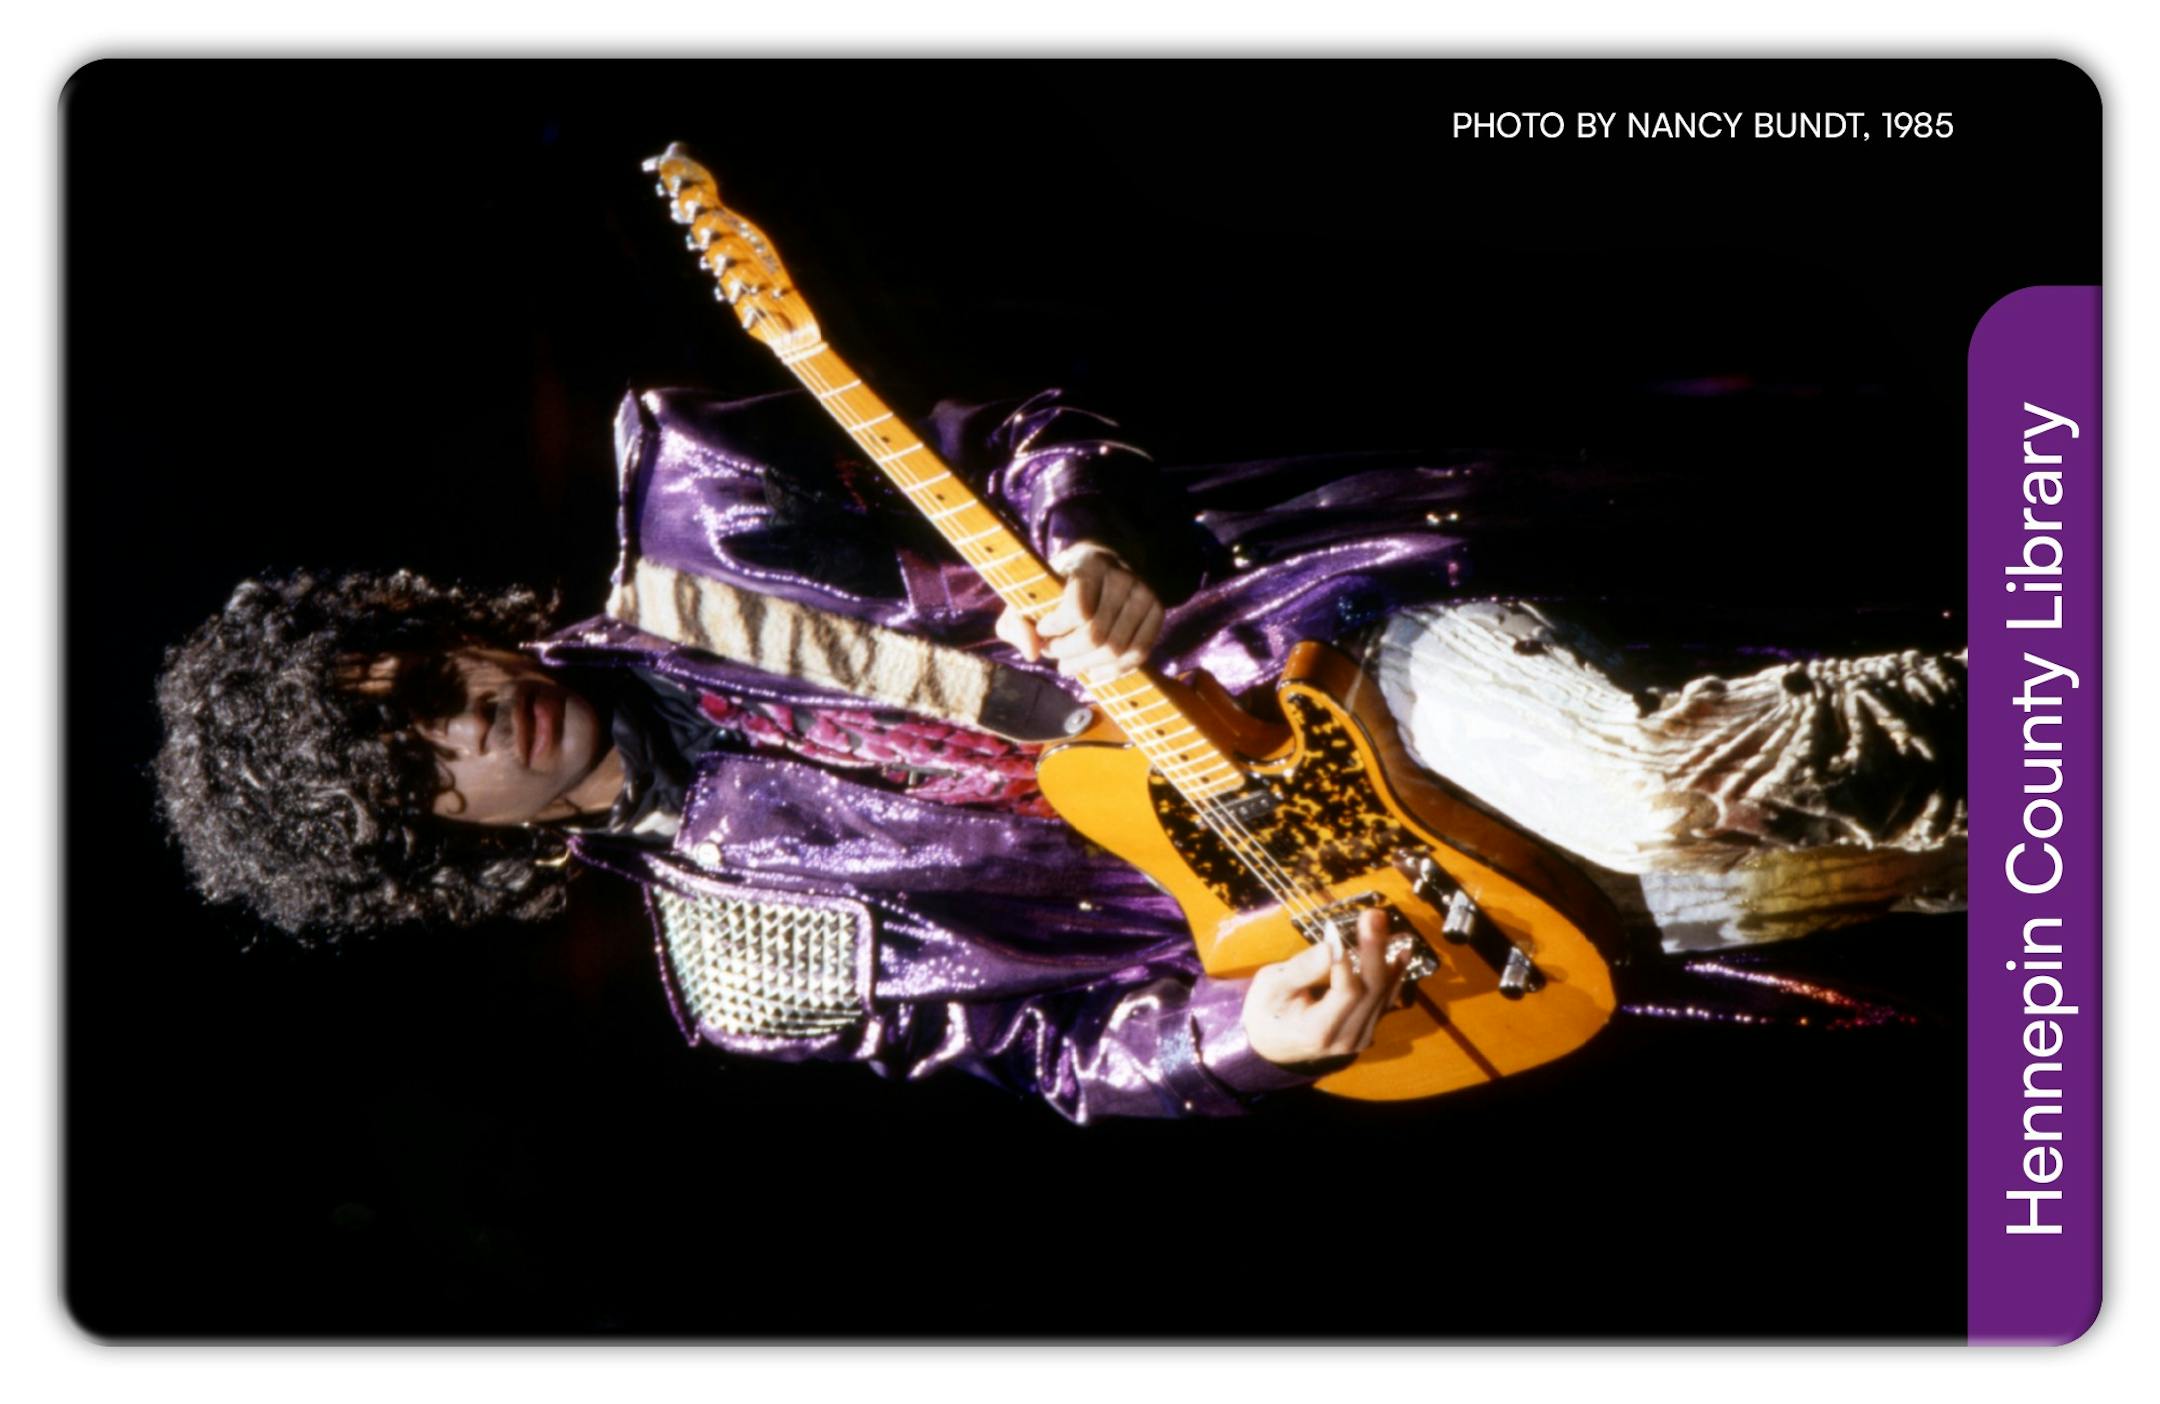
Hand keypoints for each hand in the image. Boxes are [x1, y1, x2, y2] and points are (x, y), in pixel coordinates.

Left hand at [994, 542, 1163, 684]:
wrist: (1101, 565)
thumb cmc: (1058, 585)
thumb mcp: (1030, 596)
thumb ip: (1015, 623)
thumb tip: (1032, 653)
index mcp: (1089, 566)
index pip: (1077, 610)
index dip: (1055, 630)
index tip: (1043, 630)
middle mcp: (1122, 577)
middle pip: (1096, 636)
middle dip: (1068, 653)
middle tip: (1053, 654)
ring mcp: (1143, 594)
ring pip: (1117, 649)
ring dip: (1088, 666)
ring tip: (1069, 665)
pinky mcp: (1156, 612)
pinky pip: (1139, 654)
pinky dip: (1115, 671)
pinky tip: (1095, 674)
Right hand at [1241, 909, 1409, 1067]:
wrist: (1271, 1045)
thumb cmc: (1267, 1011)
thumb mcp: (1272, 987)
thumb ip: (1301, 969)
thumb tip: (1330, 947)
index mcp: (1319, 1031)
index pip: (1347, 992)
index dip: (1347, 959)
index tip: (1335, 927)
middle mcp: (1346, 1038)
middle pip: (1371, 991)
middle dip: (1375, 949)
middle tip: (1373, 914)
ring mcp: (1361, 1037)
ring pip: (1384, 994)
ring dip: (1388, 956)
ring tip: (1384, 922)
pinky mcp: (1367, 1028)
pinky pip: (1386, 1000)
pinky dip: (1395, 973)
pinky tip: (1402, 950)